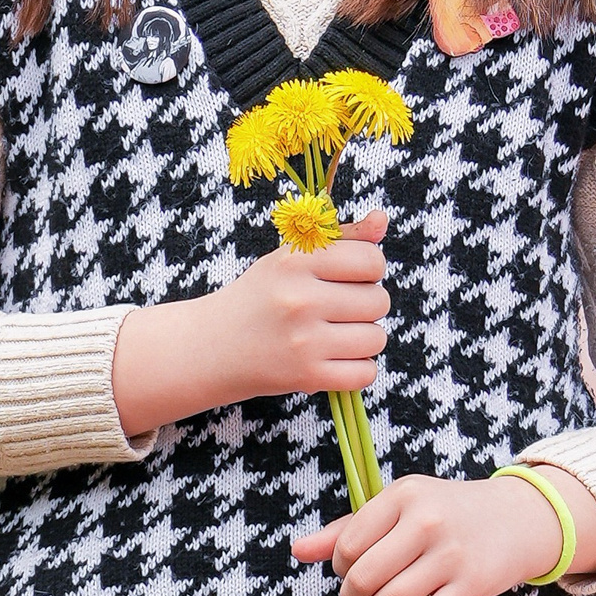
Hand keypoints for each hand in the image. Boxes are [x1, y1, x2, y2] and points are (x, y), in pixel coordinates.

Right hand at [112, 210, 390, 434]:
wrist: (212, 346)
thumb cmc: (260, 296)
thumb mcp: (291, 257)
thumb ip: (341, 237)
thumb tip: (382, 219)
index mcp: (296, 262)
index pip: (371, 260)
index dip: (369, 268)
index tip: (352, 276)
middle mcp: (301, 299)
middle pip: (378, 300)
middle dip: (367, 304)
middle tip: (340, 308)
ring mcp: (304, 341)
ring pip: (377, 338)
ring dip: (364, 338)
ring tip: (338, 334)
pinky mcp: (306, 376)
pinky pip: (366, 373)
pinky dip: (358, 368)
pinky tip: (336, 359)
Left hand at [288, 465, 595, 595]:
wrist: (515, 519)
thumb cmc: (446, 512)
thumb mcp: (400, 506)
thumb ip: (348, 528)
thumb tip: (297, 551)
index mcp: (404, 495)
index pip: (349, 542)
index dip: (338, 567)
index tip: (348, 572)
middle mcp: (426, 522)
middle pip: (366, 575)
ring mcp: (450, 555)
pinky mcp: (470, 585)